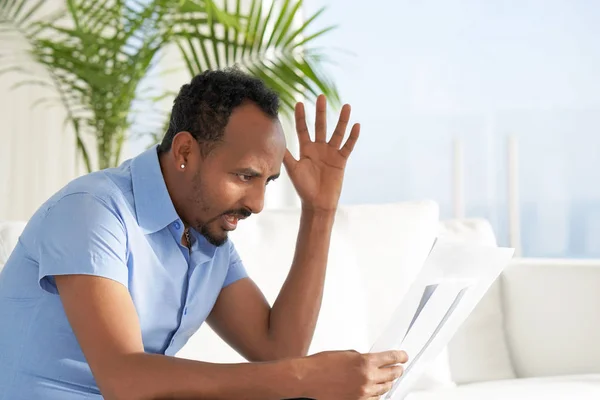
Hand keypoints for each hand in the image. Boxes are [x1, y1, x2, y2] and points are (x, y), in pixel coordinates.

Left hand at [283, 95, 359, 212]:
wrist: (317, 203)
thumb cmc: (303, 188)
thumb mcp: (293, 170)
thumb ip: (286, 155)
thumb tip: (274, 143)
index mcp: (306, 149)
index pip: (302, 129)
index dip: (301, 116)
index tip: (299, 102)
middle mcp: (319, 148)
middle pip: (320, 126)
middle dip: (320, 112)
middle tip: (320, 96)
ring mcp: (331, 153)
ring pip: (337, 133)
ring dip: (342, 120)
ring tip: (346, 106)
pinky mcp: (341, 160)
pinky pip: (348, 146)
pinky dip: (352, 136)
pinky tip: (356, 125)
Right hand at [301, 349, 407, 399]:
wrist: (308, 378)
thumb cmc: (322, 365)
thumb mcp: (346, 354)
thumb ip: (362, 358)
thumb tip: (373, 361)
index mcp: (365, 362)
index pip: (391, 358)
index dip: (400, 356)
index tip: (403, 356)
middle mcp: (367, 378)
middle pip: (391, 374)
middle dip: (397, 370)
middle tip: (399, 367)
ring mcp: (363, 392)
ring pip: (384, 389)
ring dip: (387, 383)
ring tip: (388, 379)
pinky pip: (374, 399)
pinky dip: (376, 394)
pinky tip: (376, 390)